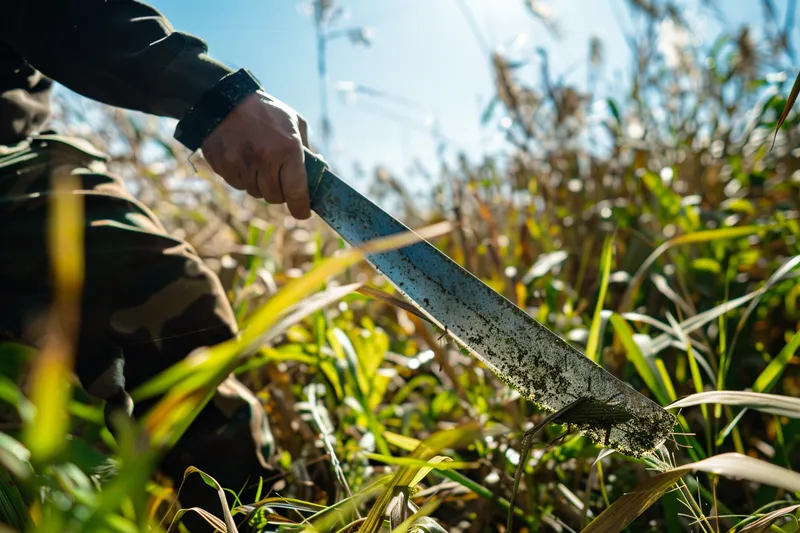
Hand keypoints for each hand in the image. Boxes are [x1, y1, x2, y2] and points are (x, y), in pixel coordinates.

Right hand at [201, 91, 310, 218]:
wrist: (223, 100)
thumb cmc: (265, 111)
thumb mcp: (294, 122)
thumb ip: (306, 149)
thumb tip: (318, 171)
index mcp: (288, 150)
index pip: (297, 193)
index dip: (301, 208)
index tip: (303, 213)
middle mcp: (266, 161)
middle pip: (275, 197)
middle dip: (279, 191)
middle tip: (278, 176)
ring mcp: (243, 165)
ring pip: (256, 193)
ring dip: (260, 184)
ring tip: (258, 162)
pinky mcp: (224, 167)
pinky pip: (238, 185)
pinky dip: (243, 178)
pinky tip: (243, 158)